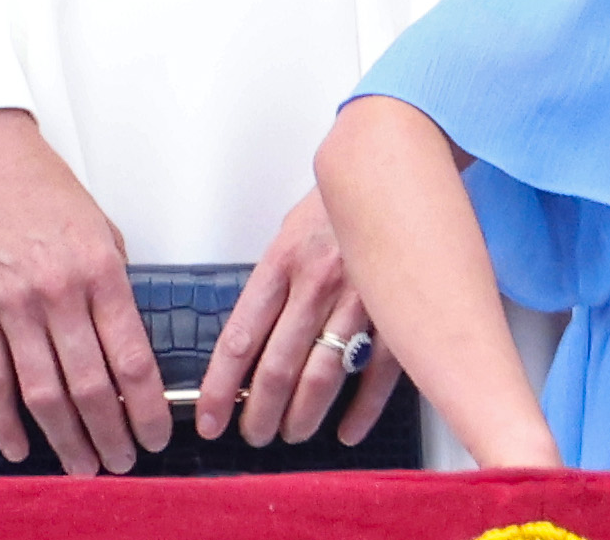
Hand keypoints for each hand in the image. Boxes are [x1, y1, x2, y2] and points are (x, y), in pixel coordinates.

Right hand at [0, 108, 168, 474]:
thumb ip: (115, 286)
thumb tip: (124, 344)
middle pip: (91, 387)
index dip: (147, 411)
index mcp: (100, 272)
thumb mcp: (101, 229)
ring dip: (66, 438)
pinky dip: (5, 417)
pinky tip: (20, 444)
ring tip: (81, 466)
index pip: (133, 362)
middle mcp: (58, 292)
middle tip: (121, 465)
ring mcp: (11, 302)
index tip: (154, 438)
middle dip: (110, 437)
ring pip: (43, 391)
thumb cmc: (40, 185)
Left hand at [197, 186, 398, 446]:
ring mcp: (360, 302)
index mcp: (280, 265)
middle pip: (279, 364)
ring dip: (303, 413)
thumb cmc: (332, 211)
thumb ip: (271, 289)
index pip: (240, 337)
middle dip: (260, 410)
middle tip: (250, 436)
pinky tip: (347, 430)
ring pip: (324, 373)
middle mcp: (315, 286)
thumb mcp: (285, 240)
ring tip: (290, 435)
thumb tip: (249, 343)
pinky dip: (363, 407)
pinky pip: (380, 372)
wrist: (389, 174)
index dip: (222, 384)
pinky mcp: (400, 313)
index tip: (209, 416)